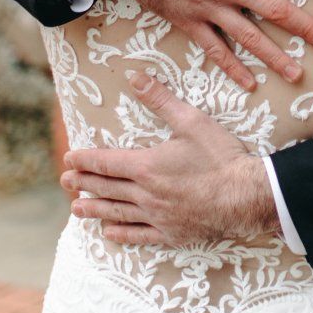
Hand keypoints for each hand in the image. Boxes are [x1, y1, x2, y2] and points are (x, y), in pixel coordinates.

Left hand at [63, 71, 279, 245]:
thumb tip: (135, 77)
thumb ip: (160, 99)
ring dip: (95, 209)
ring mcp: (158, 216)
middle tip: (64, 182)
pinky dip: (122, 233)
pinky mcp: (172, 233)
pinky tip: (109, 232)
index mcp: (147, 166)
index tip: (69, 159)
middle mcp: (146, 194)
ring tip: (76, 209)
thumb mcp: (191, 121)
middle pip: (107, 187)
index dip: (86, 160)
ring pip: (118, 213)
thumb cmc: (221, 157)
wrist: (247, 195)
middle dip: (83, 183)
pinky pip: (140, 234)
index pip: (107, 162)